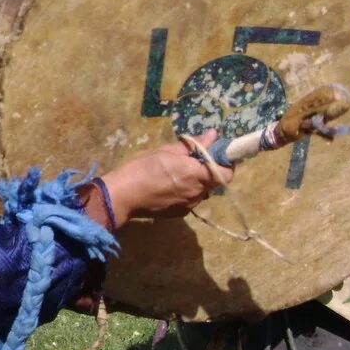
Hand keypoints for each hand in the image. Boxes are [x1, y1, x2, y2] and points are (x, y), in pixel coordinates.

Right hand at [100, 129, 231, 224]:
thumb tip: (213, 135)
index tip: (216, 155)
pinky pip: (193, 199)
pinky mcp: (181, 213)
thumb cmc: (142, 168)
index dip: (225, 163)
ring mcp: (190, 205)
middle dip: (210, 170)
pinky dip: (189, 191)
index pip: (227, 173)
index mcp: (195, 174)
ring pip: (204, 191)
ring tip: (179, 173)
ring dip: (199, 181)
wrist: (123, 196)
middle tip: (194, 161)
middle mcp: (197, 192)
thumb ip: (193, 145)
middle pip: (216, 182)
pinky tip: (171, 186)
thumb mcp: (166, 150)